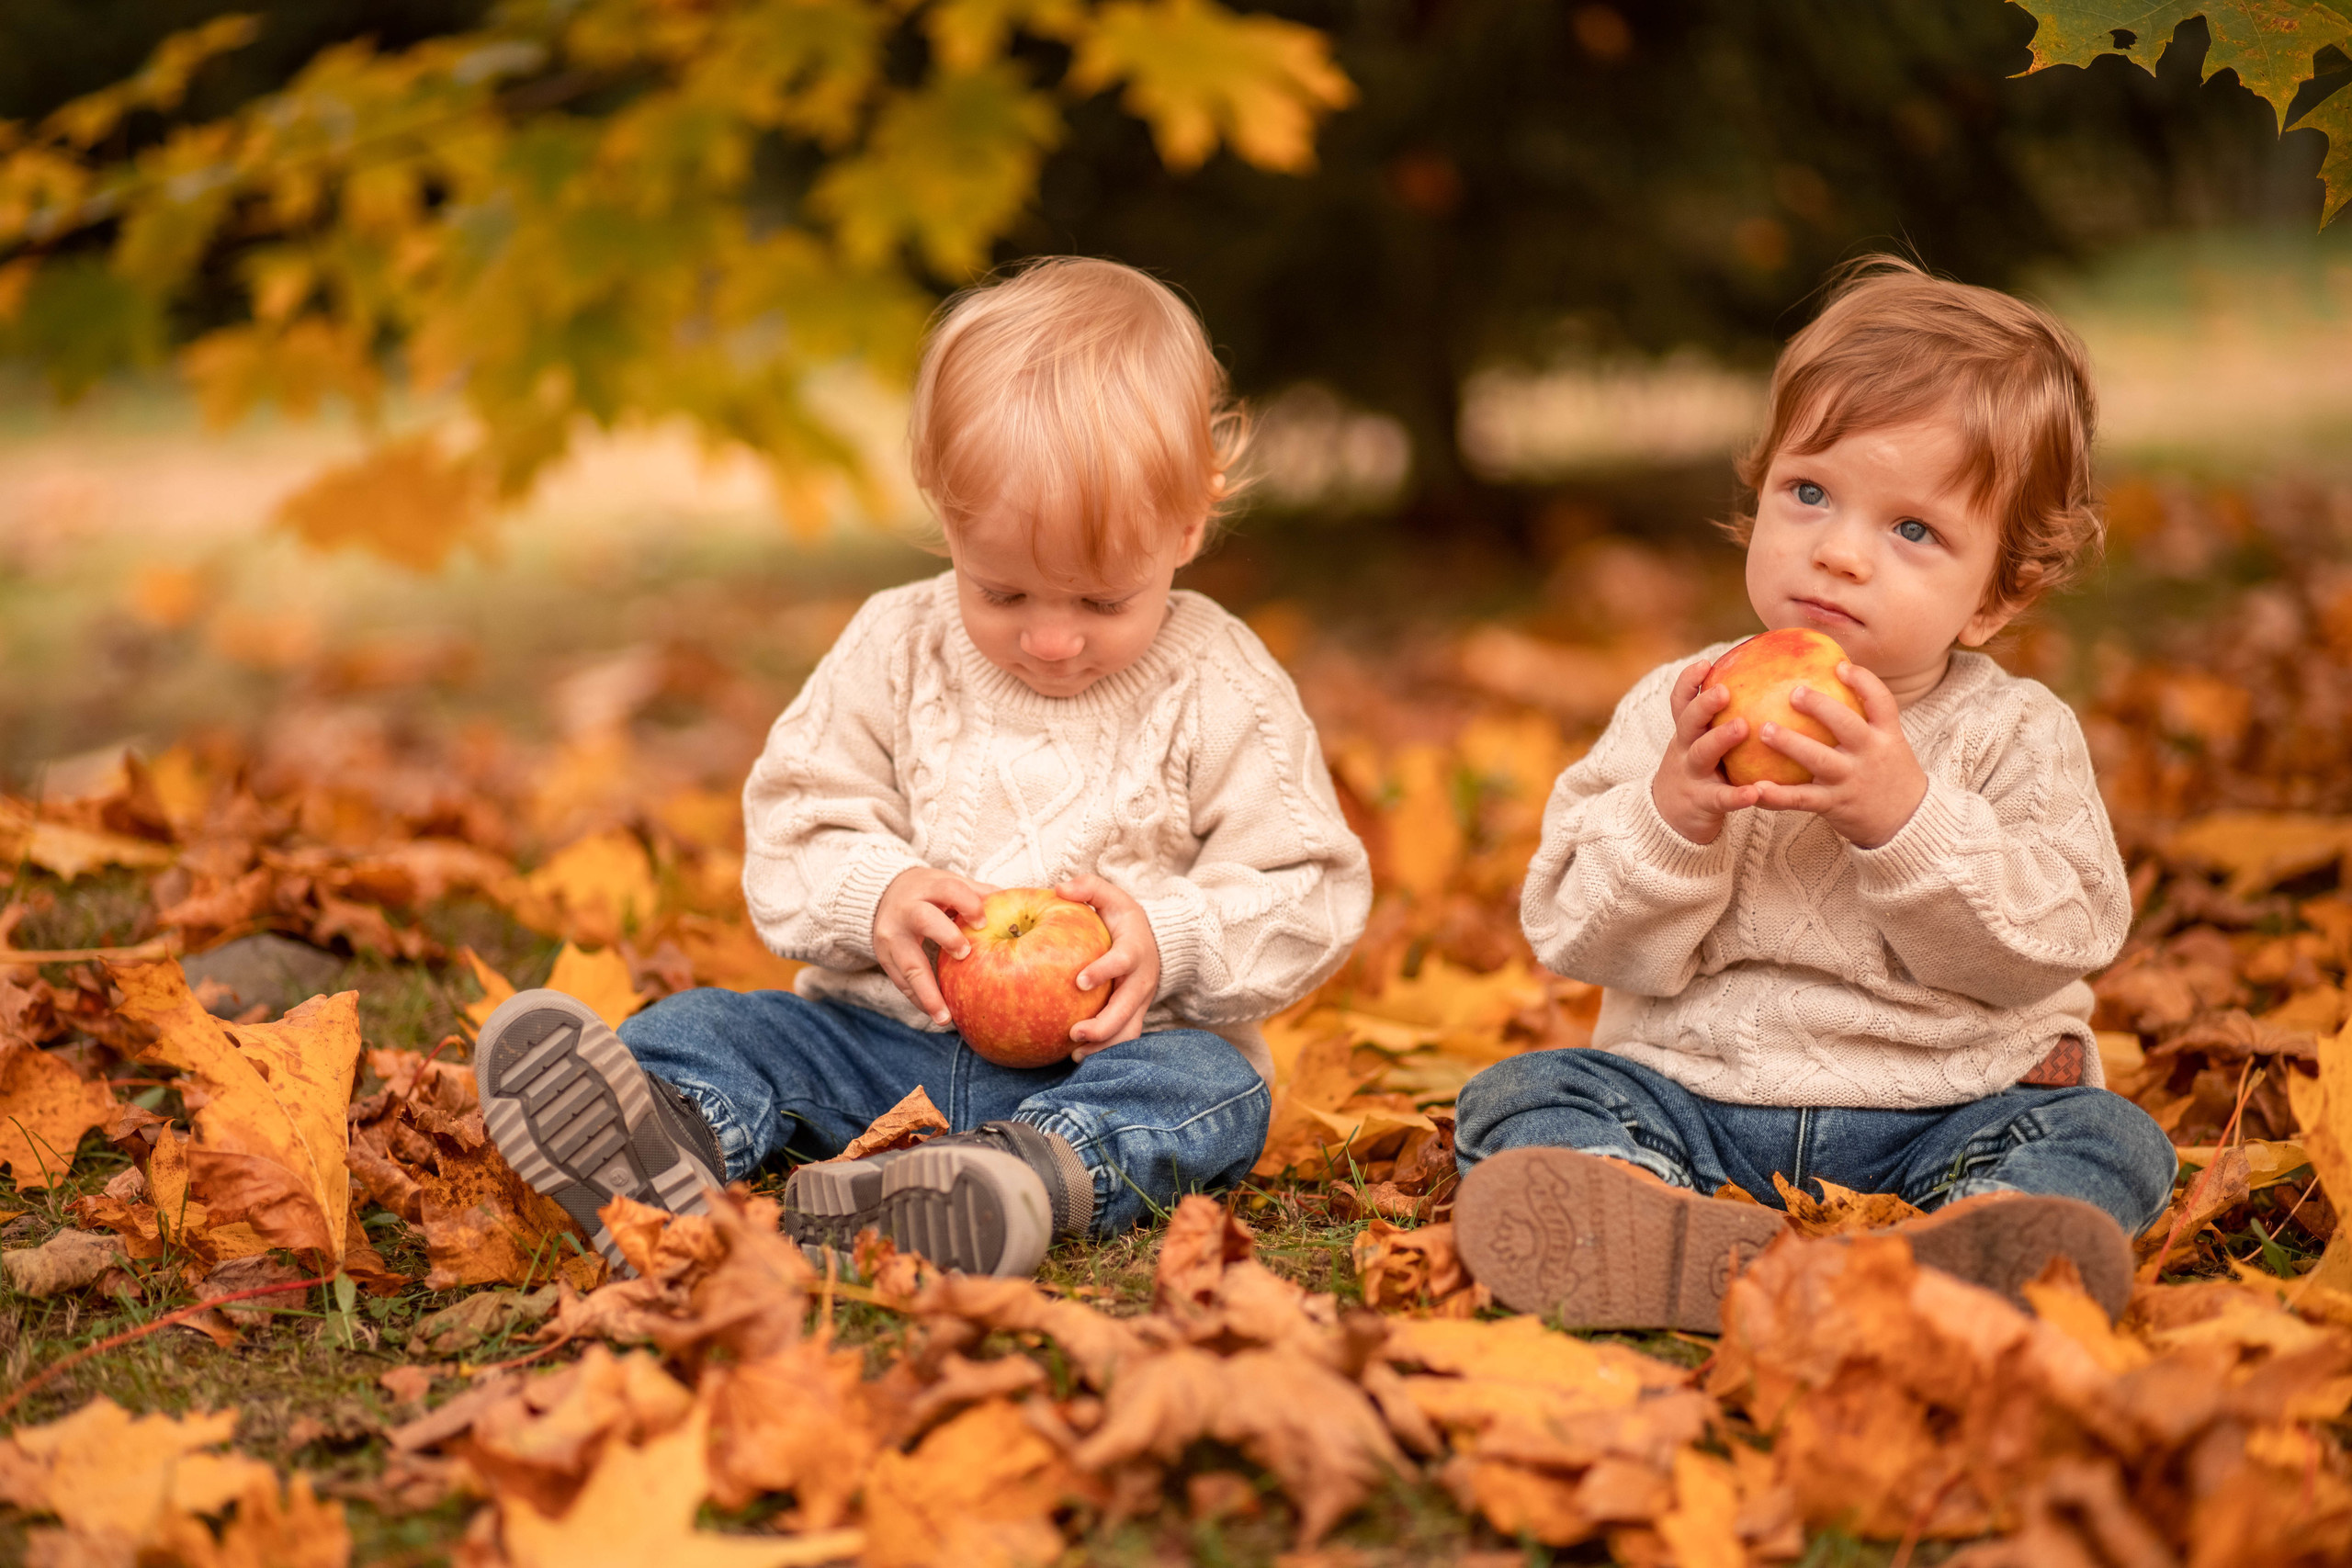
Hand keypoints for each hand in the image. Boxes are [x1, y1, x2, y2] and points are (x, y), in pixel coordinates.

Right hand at [873, 867, 996, 1024]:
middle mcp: (907, 910)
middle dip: (946, 937)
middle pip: (925, 920)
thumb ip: (977, 894)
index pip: (948, 889)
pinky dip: (920, 1000)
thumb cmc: (928, 893)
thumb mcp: (948, 883)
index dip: (968, 904)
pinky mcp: (885, 958)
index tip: (983, 922)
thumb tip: (1012, 903)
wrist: (882, 895)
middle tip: (965, 956)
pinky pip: (902, 983)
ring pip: (908, 964)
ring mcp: (892, 936)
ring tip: (945, 1018)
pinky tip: (937, 1014)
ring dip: (928, 992)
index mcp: (928, 887)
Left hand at [1055, 873, 1160, 1056]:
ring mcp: (1140, 1001)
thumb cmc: (1125, 920)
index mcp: (1134, 950)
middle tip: (1074, 1033)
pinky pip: (1123, 1037)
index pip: (1122, 961)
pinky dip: (1104, 1050)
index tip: (1079, 981)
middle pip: (1127, 1008)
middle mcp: (1141, 980)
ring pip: (1128, 1031)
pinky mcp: (1134, 1014)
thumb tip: (1060, 889)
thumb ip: (1088, 887)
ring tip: (1076, 1054)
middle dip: (1103, 1025)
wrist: (1158, 942)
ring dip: (1105, 1045)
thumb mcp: (1112, 896)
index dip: (1104, 971)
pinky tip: (1077, 1056)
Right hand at [1650, 658, 1762, 844]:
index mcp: (1686, 734)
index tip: (1705, 663)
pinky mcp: (1703, 803)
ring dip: (1720, 738)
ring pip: (1702, 753)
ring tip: (1743, 727)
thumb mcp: (1700, 745)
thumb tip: (1765, 685)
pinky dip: (1737, 795)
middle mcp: (1684, 750)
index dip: (1688, 682)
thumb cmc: (1699, 773)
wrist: (1668, 821)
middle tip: (1725, 690)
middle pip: (1689, 722)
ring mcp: (1691, 776)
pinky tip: (1756, 793)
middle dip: (1704, 704)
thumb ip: (1721, 722)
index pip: (1681, 702)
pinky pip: (1722, 798)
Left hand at [1751, 661, 1926, 848]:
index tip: (1840, 666)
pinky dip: (1778, 795)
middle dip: (1821, 707)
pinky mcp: (1835, 804)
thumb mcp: (1890, 743)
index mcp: (1887, 735)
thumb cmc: (1889, 774)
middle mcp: (1871, 754)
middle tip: (1793, 692)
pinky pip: (1802, 799)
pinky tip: (1755, 787)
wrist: (1907, 823)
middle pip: (1847, 725)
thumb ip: (1867, 719)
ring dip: (1791, 743)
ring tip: (1764, 730)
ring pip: (1819, 760)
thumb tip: (1836, 680)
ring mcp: (1852, 780)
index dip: (1863, 681)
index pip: (1882, 702)